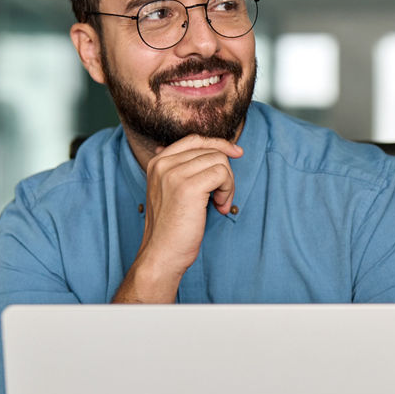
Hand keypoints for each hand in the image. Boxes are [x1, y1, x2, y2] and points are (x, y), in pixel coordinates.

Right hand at [113, 135, 242, 302]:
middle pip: (211, 150)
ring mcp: (174, 174)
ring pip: (219, 161)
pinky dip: (228, 191)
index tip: (236, 154)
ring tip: (219, 204)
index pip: (194, 139)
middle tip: (223, 197)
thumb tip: (214, 151)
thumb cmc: (172, 228)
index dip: (219, 144)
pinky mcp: (187, 187)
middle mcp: (163, 164)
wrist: (162, 253)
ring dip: (228, 184)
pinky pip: (222, 174)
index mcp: (157, 163)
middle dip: (225, 172)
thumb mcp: (173, 192)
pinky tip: (219, 207)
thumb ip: (185, 171)